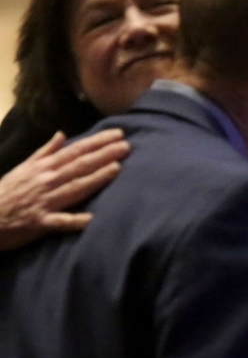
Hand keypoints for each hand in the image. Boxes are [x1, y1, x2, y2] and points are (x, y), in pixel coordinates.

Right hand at [0, 129, 129, 251]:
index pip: (76, 151)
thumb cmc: (7, 192)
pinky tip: (91, 219)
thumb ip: (45, 152)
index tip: (118, 135)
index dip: (97, 142)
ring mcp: (45, 202)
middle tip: (126, 146)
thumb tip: (62, 134)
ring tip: (117, 168)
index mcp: (44, 168)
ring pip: (74, 188)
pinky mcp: (40, 223)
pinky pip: (60, 222)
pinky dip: (74, 220)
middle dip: (104, 155)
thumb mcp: (23, 167)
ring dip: (95, 178)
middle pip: (79, 166)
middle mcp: (47, 181)